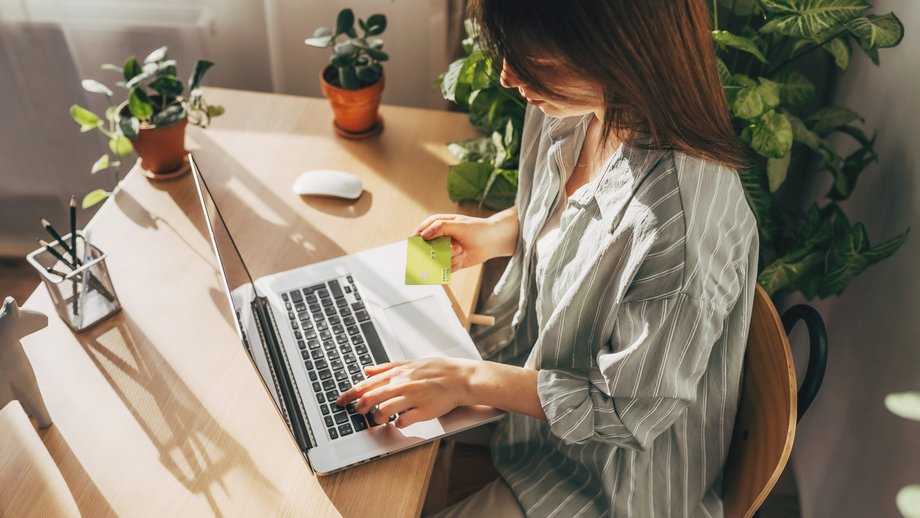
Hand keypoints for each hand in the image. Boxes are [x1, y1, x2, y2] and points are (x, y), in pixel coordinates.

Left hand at [335, 358, 477, 427]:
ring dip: (378, 417)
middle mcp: (403, 384)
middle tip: (357, 412)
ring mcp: (413, 398)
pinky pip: (404, 420)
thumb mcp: (410, 362)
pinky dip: (398, 423)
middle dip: (360, 406)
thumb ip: (386, 367)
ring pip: (385, 409)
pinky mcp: (424, 410)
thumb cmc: (437, 370)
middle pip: (372, 397)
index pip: (368, 384)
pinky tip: (399, 422)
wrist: (460, 378)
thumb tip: (366, 369)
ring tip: (380, 419)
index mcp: (398, 372)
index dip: (351, 394)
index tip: (340, 401)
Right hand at [412, 208, 517, 271]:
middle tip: (450, 247)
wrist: (493, 241)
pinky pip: (445, 268)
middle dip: (437, 251)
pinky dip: (454, 264)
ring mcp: (444, 251)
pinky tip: (463, 256)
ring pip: (437, 260)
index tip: (419, 245)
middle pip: (426, 249)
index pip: (420, 232)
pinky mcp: (451, 261)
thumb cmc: (478, 229)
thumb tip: (424, 235)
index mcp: (437, 225)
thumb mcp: (459, 225)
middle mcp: (439, 238)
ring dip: (450, 257)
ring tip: (462, 250)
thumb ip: (441, 227)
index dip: (418, 239)